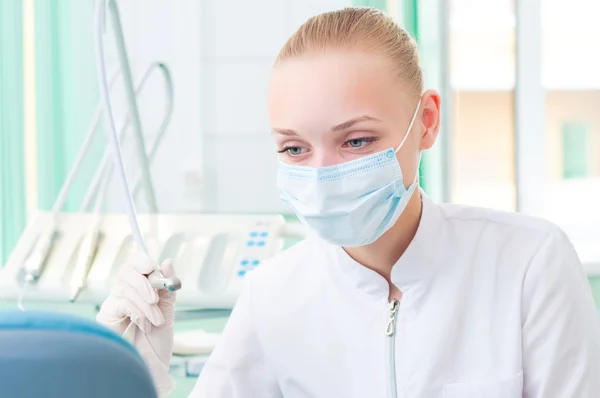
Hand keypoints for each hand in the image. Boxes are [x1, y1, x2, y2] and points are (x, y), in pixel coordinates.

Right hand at [97, 255, 176, 395]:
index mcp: (138, 291)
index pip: (136, 267)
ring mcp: (113, 305)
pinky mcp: (106, 317)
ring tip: (155, 321)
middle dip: (145, 283)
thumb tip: (168, 261)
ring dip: (146, 304)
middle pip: (128, 272)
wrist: (151, 368)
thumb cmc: (157, 343)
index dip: (143, 262)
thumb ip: (168, 287)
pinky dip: (138, 312)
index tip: (152, 267)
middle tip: (156, 299)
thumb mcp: (168, 310)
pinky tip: (144, 325)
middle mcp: (123, 295)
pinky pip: (122, 303)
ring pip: (126, 288)